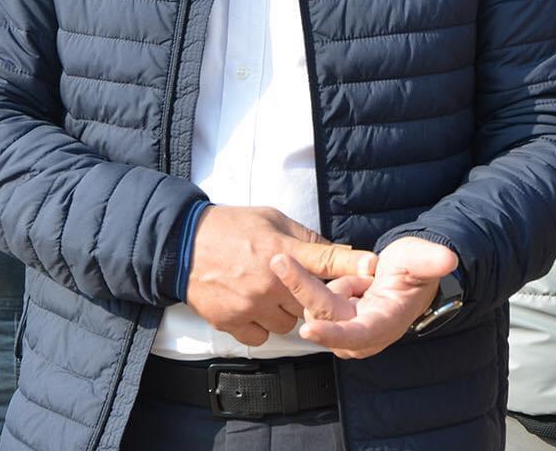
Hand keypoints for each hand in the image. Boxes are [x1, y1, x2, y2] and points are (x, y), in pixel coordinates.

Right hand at [186, 205, 376, 347]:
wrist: (182, 245)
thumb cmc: (229, 226)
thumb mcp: (270, 218)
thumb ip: (302, 236)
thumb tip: (332, 250)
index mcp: (281, 248)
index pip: (325, 257)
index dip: (352, 263)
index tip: (373, 266)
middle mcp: (270, 279)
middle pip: (309, 301)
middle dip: (304, 295)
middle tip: (290, 282)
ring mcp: (252, 303)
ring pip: (288, 323)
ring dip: (283, 312)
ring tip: (266, 291)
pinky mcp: (233, 322)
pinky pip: (262, 337)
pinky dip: (260, 326)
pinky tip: (251, 306)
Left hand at [271, 236, 457, 358]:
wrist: (407, 273)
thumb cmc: (415, 268)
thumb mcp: (421, 258)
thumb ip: (430, 260)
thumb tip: (448, 258)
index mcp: (384, 324)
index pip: (356, 334)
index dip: (333, 333)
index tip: (309, 328)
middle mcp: (362, 333)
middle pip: (325, 313)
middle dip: (303, 287)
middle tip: (280, 260)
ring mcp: (346, 327)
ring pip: (317, 303)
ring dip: (325, 280)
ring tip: (361, 274)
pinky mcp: (334, 317)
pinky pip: (315, 297)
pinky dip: (320, 281)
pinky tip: (349, 278)